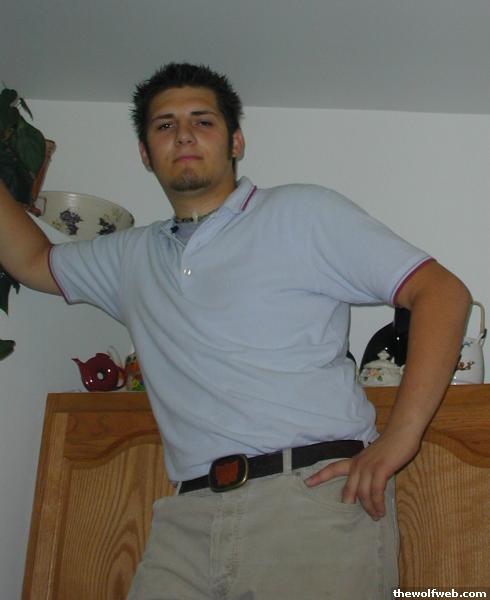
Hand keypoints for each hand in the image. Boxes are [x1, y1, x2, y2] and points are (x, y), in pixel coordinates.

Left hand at [304, 426, 421, 518]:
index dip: (319, 476)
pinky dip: (378, 504)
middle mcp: (358, 464)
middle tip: (351, 518)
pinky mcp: (381, 470)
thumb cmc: (390, 445)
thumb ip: (368, 469)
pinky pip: (375, 492)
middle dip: (348, 504)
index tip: (306, 483)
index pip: (333, 468)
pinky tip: (381, 510)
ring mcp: (369, 467)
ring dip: (369, 508)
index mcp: (355, 461)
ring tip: (375, 516)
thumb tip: (367, 484)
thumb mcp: (374, 458)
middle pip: (348, 489)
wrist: (401, 431)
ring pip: (362, 494)